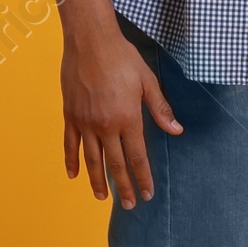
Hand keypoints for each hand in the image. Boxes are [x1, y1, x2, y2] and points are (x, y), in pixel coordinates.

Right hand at [61, 21, 181, 205]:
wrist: (90, 41)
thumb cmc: (122, 58)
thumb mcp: (148, 81)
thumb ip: (160, 110)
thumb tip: (177, 131)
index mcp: (128, 118)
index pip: (137, 157)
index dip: (142, 177)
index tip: (147, 194)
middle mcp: (106, 125)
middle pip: (115, 164)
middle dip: (123, 187)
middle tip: (129, 205)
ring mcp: (85, 122)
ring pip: (92, 159)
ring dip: (97, 181)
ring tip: (102, 198)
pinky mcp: (70, 115)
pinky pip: (70, 144)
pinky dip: (72, 161)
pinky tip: (75, 175)